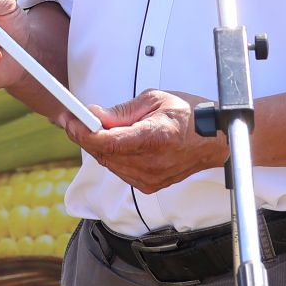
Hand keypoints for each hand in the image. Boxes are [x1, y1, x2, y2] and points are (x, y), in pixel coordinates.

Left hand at [61, 89, 226, 193]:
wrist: (214, 140)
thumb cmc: (189, 116)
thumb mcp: (154, 100)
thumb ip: (122, 111)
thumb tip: (95, 114)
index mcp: (154, 138)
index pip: (108, 142)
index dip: (84, 132)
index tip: (71, 120)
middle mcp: (151, 163)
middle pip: (103, 154)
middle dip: (84, 136)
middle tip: (72, 118)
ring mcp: (151, 178)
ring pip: (108, 163)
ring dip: (97, 146)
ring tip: (92, 126)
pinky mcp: (150, 185)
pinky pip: (120, 170)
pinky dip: (111, 155)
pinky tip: (112, 141)